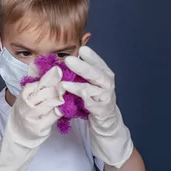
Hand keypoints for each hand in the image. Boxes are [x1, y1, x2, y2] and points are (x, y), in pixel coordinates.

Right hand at [0, 67, 63, 170]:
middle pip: (45, 91)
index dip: (50, 76)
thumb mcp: (25, 97)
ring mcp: (32, 116)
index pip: (38, 82)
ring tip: (70, 91)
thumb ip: (33, 82)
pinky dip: (61, 111)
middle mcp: (26, 105)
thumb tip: (37, 63)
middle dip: (58, 84)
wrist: (18, 136)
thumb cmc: (25, 113)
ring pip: (50, 103)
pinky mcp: (39, 127)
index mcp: (23, 95)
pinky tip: (67, 108)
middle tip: (70, 78)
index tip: (61, 70)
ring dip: (61, 96)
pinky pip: (53, 117)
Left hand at [61, 46, 132, 167]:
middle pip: (96, 74)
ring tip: (64, 84)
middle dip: (83, 67)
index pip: (98, 63)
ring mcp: (105, 97)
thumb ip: (80, 72)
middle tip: (69, 60)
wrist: (105, 121)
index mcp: (104, 74)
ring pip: (92, 90)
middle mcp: (107, 84)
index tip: (81, 49)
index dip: (91, 56)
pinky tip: (74, 99)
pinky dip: (83, 102)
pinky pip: (92, 105)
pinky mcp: (102, 110)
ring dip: (78, 86)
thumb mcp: (89, 83)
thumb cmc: (93, 98)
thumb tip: (62, 59)